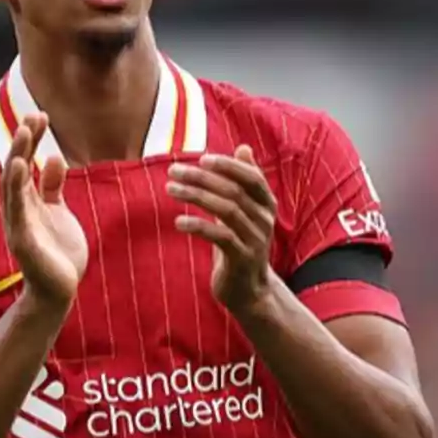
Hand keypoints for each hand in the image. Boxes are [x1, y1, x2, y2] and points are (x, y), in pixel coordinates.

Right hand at [1, 113, 88, 306]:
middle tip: (32, 116)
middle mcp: (18, 209)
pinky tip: (21, 167)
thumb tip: (54, 157)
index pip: (26, 163)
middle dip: (22, 142)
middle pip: (16, 168)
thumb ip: (53, 187)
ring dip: (17, 157)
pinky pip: (18, 210)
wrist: (59, 290)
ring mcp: (19, 223)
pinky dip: (17, 188)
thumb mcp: (58, 212)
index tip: (41, 115)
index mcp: (28, 201)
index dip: (32, 139)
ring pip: (13, 185)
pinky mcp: (24, 240)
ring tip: (23, 133)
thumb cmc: (58, 252)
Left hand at [167, 145, 277, 317]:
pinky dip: (198, 226)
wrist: (249, 290)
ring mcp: (255, 240)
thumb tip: (244, 147)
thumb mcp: (243, 211)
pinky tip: (178, 222)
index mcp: (266, 204)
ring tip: (170, 190)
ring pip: (226, 210)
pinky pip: (220, 237)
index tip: (201, 157)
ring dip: (195, 196)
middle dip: (201, 178)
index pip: (252, 177)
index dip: (228, 165)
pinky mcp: (242, 259)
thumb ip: (242, 181)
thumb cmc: (241, 244)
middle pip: (233, 191)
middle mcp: (265, 220)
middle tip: (173, 171)